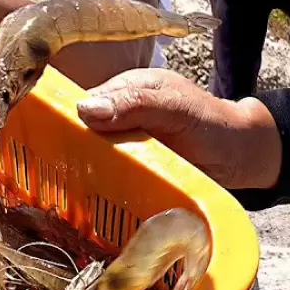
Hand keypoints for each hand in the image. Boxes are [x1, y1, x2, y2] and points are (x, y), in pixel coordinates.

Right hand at [75, 69, 280, 189]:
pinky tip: (92, 200)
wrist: (239, 156)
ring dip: (83, 174)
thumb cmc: (211, 123)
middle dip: (69, 152)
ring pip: (88, 158)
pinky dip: (101, 188)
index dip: (62, 122)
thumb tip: (85, 110)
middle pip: (78, 133)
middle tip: (62, 174)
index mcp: (122, 89)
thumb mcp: (176, 107)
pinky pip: (106, 179)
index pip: (78, 103)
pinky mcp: (129, 171)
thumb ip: (136, 104)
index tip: (50, 144)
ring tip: (72, 191)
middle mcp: (116, 116)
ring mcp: (122, 145)